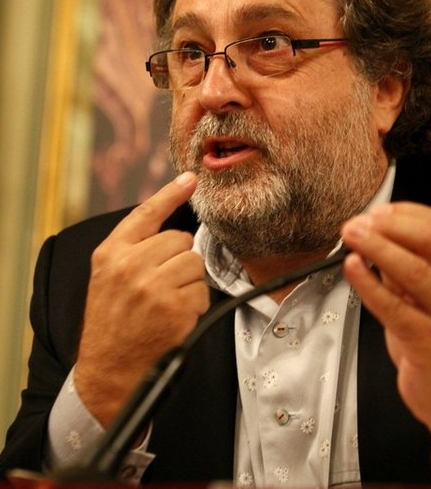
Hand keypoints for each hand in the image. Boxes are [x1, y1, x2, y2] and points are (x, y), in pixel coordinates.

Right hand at [74, 172, 208, 427]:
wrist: (107, 372)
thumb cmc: (111, 323)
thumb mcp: (107, 279)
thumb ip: (133, 250)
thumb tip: (172, 229)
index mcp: (111, 254)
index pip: (146, 214)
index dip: (171, 193)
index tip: (191, 178)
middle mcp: (130, 265)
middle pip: (181, 240)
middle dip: (179, 260)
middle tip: (162, 285)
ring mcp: (152, 286)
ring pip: (194, 263)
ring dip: (189, 282)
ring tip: (167, 302)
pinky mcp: (174, 307)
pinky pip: (202, 290)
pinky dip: (195, 304)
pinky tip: (175, 318)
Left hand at [341, 202, 430, 484]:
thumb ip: (408, 267)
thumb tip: (375, 236)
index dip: (404, 213)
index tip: (375, 211)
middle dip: (389, 225)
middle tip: (357, 223)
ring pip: (415, 270)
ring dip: (378, 247)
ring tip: (352, 236)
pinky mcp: (428, 344)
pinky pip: (394, 308)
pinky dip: (369, 284)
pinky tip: (353, 269)